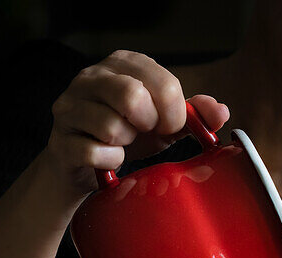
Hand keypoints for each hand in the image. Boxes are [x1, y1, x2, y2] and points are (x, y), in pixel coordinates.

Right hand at [43, 50, 229, 196]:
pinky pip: (93, 153)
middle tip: (144, 134)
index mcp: (123, 64)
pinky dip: (109, 164)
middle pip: (131, 95)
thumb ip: (193, 114)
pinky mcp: (60, 139)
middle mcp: (92, 77)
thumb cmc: (126, 139)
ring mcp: (71, 106)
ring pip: (111, 127)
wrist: (83, 169)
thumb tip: (221, 112)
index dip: (174, 114)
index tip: (168, 127)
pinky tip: (107, 161)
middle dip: (148, 125)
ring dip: (125, 145)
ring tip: (121, 144)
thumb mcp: (163, 124)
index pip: (163, 82)